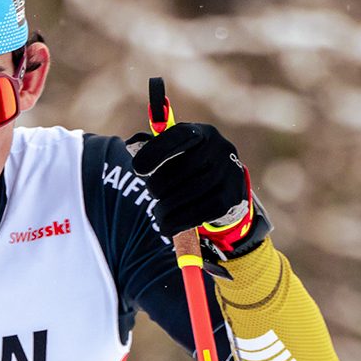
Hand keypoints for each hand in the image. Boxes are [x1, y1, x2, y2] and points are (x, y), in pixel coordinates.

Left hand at [124, 122, 265, 253]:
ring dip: (166, 209)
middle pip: (182, 170)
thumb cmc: (190, 166)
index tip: (138, 169)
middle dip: (159, 186)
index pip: (179, 137)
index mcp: (202, 133)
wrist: (226, 186)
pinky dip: (179, 222)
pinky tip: (167, 227)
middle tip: (152, 194)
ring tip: (158, 214)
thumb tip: (130, 144)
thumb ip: (152, 146)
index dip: (156, 152)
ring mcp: (229, 174)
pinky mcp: (231, 198)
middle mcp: (220, 148)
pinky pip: (200, 213)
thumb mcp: (175, 152)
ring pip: (189, 194)